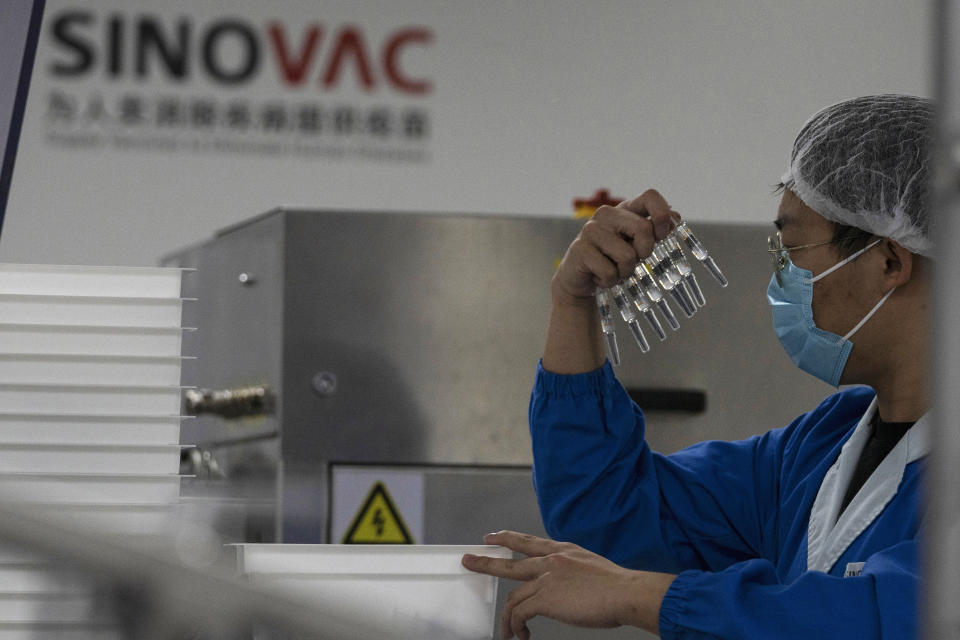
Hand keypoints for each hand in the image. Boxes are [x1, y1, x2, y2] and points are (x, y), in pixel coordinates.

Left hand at [461, 530, 674, 638]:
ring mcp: (547, 578)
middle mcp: (551, 561)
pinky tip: (522, 635)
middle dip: (486, 563)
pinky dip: (517, 626)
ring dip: (508, 618)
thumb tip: (566, 586)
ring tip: (508, 632)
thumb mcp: (590, 566)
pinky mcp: (545, 598)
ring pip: (513, 597)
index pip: (528, 542)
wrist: (625, 592)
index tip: (493, 537)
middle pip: (510, 562)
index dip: (508, 538)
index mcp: (563, 551)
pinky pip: (520, 613)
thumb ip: (572, 571)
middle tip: (468, 561)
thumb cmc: (617, 586)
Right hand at [552, 189, 678, 303]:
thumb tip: (676, 217)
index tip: (663, 235)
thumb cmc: (613, 260)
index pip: (650, 196)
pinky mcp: (579, 250)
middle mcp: (606, 214)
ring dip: (625, 272)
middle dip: (644, 252)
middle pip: (643, 228)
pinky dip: (609, 281)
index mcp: (624, 210)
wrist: (580, 279)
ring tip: (613, 270)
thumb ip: (655, 231)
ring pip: (627, 256)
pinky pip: (610, 272)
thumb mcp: (636, 245)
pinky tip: (599, 277)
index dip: (662, 215)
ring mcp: (590, 230)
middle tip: (633, 261)